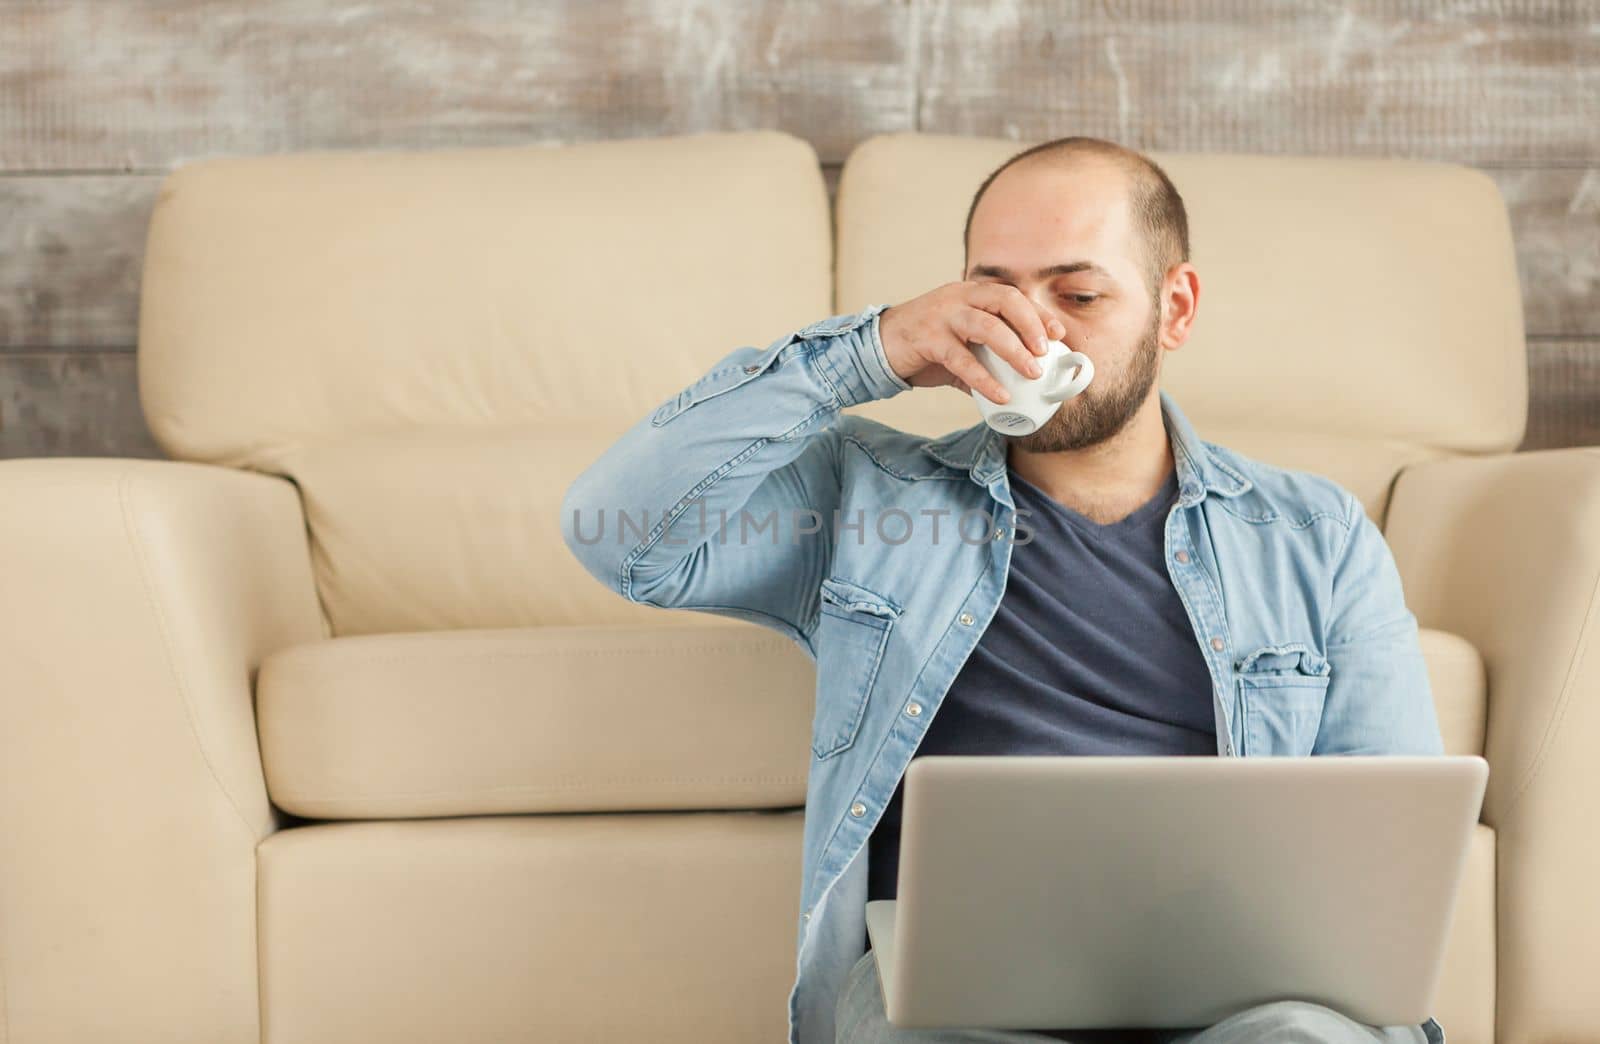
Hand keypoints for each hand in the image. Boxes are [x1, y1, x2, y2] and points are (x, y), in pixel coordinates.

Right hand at [878, 282, 1066, 403]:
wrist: (879, 344)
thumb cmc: (925, 344)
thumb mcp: (958, 343)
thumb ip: (984, 358)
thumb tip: (1015, 387)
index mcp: (970, 293)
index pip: (1012, 295)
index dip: (1038, 313)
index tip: (1058, 333)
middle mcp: (959, 297)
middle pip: (1004, 300)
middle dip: (1031, 324)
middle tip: (1045, 351)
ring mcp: (942, 316)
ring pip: (986, 326)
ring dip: (1013, 350)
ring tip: (1031, 372)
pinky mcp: (927, 339)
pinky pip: (961, 359)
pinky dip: (984, 379)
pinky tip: (1000, 395)